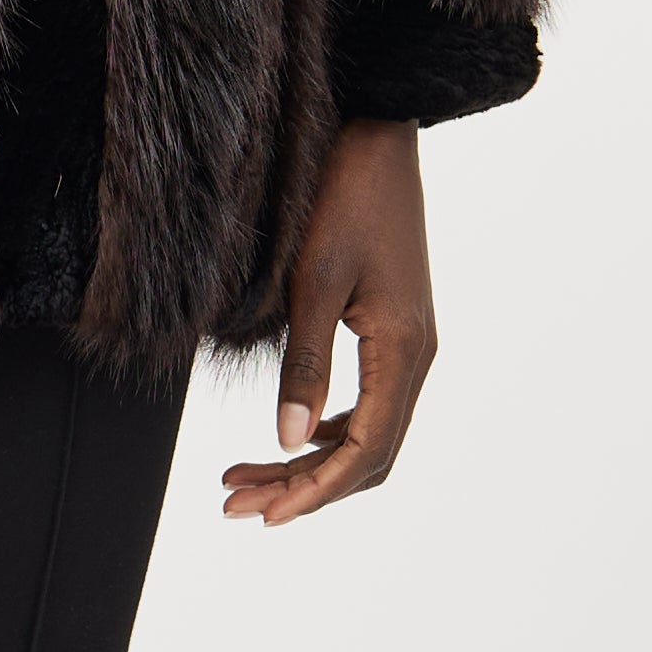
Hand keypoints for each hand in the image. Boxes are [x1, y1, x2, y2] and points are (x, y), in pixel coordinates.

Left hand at [223, 119, 436, 528]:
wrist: (378, 135)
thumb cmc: (344, 196)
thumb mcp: (313, 281)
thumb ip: (304, 364)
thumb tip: (287, 439)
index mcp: (403, 349)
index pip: (366, 450)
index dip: (315, 491)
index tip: (265, 516)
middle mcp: (416, 355)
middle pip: (368, 454)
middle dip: (303, 487)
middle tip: (235, 505)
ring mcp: (409, 344)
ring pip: (367, 432)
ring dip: (308, 461)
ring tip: (241, 479)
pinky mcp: (394, 330)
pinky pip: (369, 402)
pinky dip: (326, 430)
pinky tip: (286, 436)